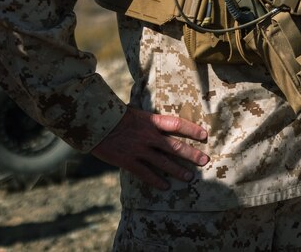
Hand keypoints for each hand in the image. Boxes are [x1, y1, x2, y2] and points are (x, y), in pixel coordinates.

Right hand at [91, 107, 209, 189]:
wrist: (95, 123)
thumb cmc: (116, 116)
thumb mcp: (137, 113)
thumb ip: (151, 121)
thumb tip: (162, 125)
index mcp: (152, 121)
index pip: (177, 124)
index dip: (191, 130)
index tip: (204, 135)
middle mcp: (149, 136)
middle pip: (174, 147)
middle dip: (191, 154)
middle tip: (204, 161)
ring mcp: (139, 150)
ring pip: (163, 162)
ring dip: (178, 171)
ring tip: (189, 177)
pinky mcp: (128, 161)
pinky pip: (145, 173)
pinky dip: (156, 181)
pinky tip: (165, 186)